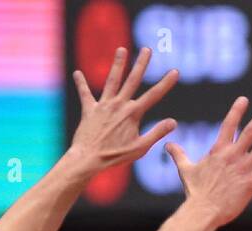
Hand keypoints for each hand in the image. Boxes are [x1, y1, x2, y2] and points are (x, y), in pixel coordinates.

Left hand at [70, 47, 178, 172]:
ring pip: (112, 80)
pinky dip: (81, 83)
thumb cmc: (115, 156)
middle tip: (147, 49)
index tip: (174, 71)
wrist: (89, 158)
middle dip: (141, 64)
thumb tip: (173, 122)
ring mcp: (104, 105)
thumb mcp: (140, 147)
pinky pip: (85, 94)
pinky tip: (77, 73)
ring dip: (117, 64)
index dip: (166, 83)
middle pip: (132, 80)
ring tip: (121, 50)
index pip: (154, 95)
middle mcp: (119, 105)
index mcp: (133, 114)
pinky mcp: (89, 109)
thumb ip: (157, 133)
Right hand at [167, 97, 251, 226]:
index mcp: (219, 151)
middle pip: (250, 131)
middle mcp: (233, 156)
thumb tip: (167, 144)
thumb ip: (178, 154)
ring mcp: (244, 169)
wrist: (201, 211)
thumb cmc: (194, 192)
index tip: (245, 100)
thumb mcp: (185, 169)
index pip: (229, 125)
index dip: (237, 112)